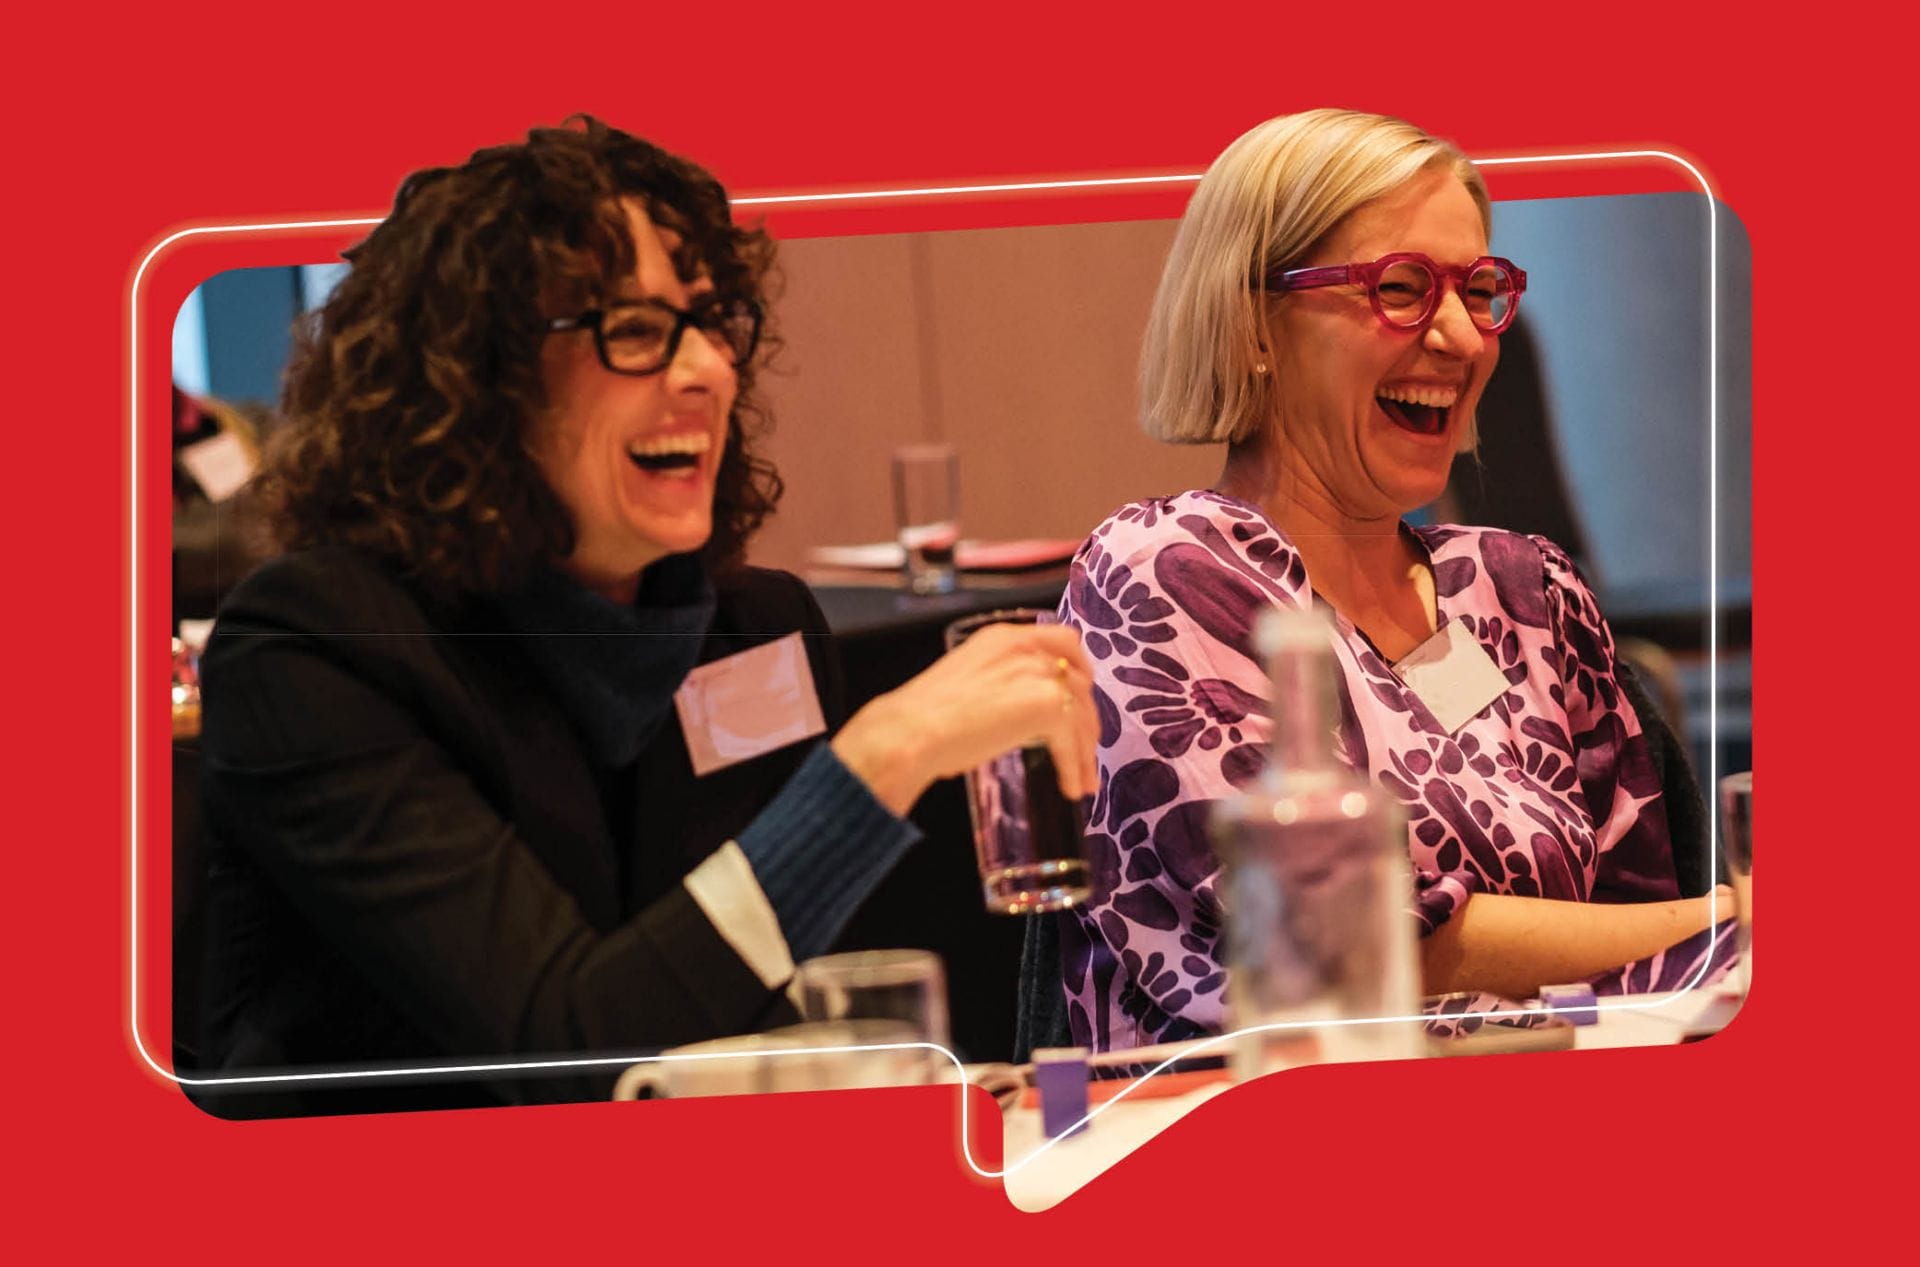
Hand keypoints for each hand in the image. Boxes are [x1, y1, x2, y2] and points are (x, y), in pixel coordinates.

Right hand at [832, 622, 1099, 816]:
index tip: (1080, 695)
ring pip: (1080, 714)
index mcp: (1003, 637)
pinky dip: (1074, 767)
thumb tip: (1013, 713)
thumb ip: (997, 684)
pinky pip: (1071, 742)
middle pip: (1078, 680)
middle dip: (1086, 717)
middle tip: (1085, 746)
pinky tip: (1070, 787)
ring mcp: (1038, 673)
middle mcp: (1025, 647)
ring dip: (1084, 750)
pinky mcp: (1046, 705)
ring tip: (1082, 779)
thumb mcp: (966, 682)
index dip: (1078, 670)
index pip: (1061, 640)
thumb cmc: (924, 717)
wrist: (911, 731)